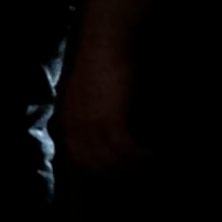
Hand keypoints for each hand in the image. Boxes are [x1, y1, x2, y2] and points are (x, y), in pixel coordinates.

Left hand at [60, 33, 144, 175]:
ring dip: (134, 166)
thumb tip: (102, 136)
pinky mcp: (110, 121)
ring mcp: (91, 125)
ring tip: (151, 165)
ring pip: (112, 160)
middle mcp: (74, 127)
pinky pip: (125, 149)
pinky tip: (154, 154)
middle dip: (118, 173)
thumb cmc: (99, 67)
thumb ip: (87, 117)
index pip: (78, 158)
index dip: (98, 169)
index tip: (118, 172)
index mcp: (66, 121)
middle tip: (139, 173)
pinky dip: (141, 155)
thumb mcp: (84, 97)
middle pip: (94, 164)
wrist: (103, 47)